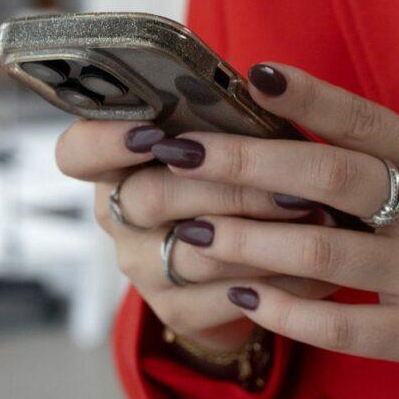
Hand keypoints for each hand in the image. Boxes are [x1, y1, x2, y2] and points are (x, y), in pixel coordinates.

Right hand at [54, 120, 338, 352]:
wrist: (241, 272)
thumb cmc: (237, 188)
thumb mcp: (228, 149)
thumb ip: (229, 125)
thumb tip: (269, 87)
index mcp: (119, 166)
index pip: (78, 152)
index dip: (107, 140)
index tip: (154, 133)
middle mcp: (120, 218)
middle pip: (151, 198)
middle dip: (227, 188)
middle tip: (289, 185)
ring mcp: (143, 269)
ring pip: (193, 254)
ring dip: (262, 237)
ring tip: (320, 221)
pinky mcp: (178, 311)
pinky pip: (226, 299)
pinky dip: (279, 283)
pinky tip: (319, 270)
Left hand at [152, 63, 398, 398]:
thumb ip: (396, 168)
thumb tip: (305, 144)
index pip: (369, 120)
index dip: (309, 97)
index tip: (250, 74)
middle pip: (333, 175)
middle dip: (249, 162)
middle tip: (184, 153)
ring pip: (330, 250)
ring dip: (253, 240)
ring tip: (194, 232)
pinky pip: (350, 325)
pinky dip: (293, 313)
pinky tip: (248, 303)